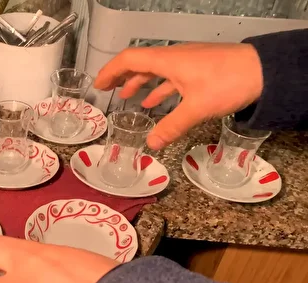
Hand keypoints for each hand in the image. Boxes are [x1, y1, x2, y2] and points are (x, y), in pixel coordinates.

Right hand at [94, 43, 263, 149]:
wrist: (264, 71)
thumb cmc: (228, 82)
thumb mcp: (197, 108)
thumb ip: (172, 126)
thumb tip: (152, 144)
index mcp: (167, 61)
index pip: (129, 60)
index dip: (110, 71)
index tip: (98, 85)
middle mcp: (174, 58)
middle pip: (139, 63)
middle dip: (121, 77)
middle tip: (107, 90)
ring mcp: (187, 62)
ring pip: (156, 70)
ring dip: (140, 83)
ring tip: (129, 98)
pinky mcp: (199, 69)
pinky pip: (171, 76)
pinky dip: (160, 88)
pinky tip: (157, 103)